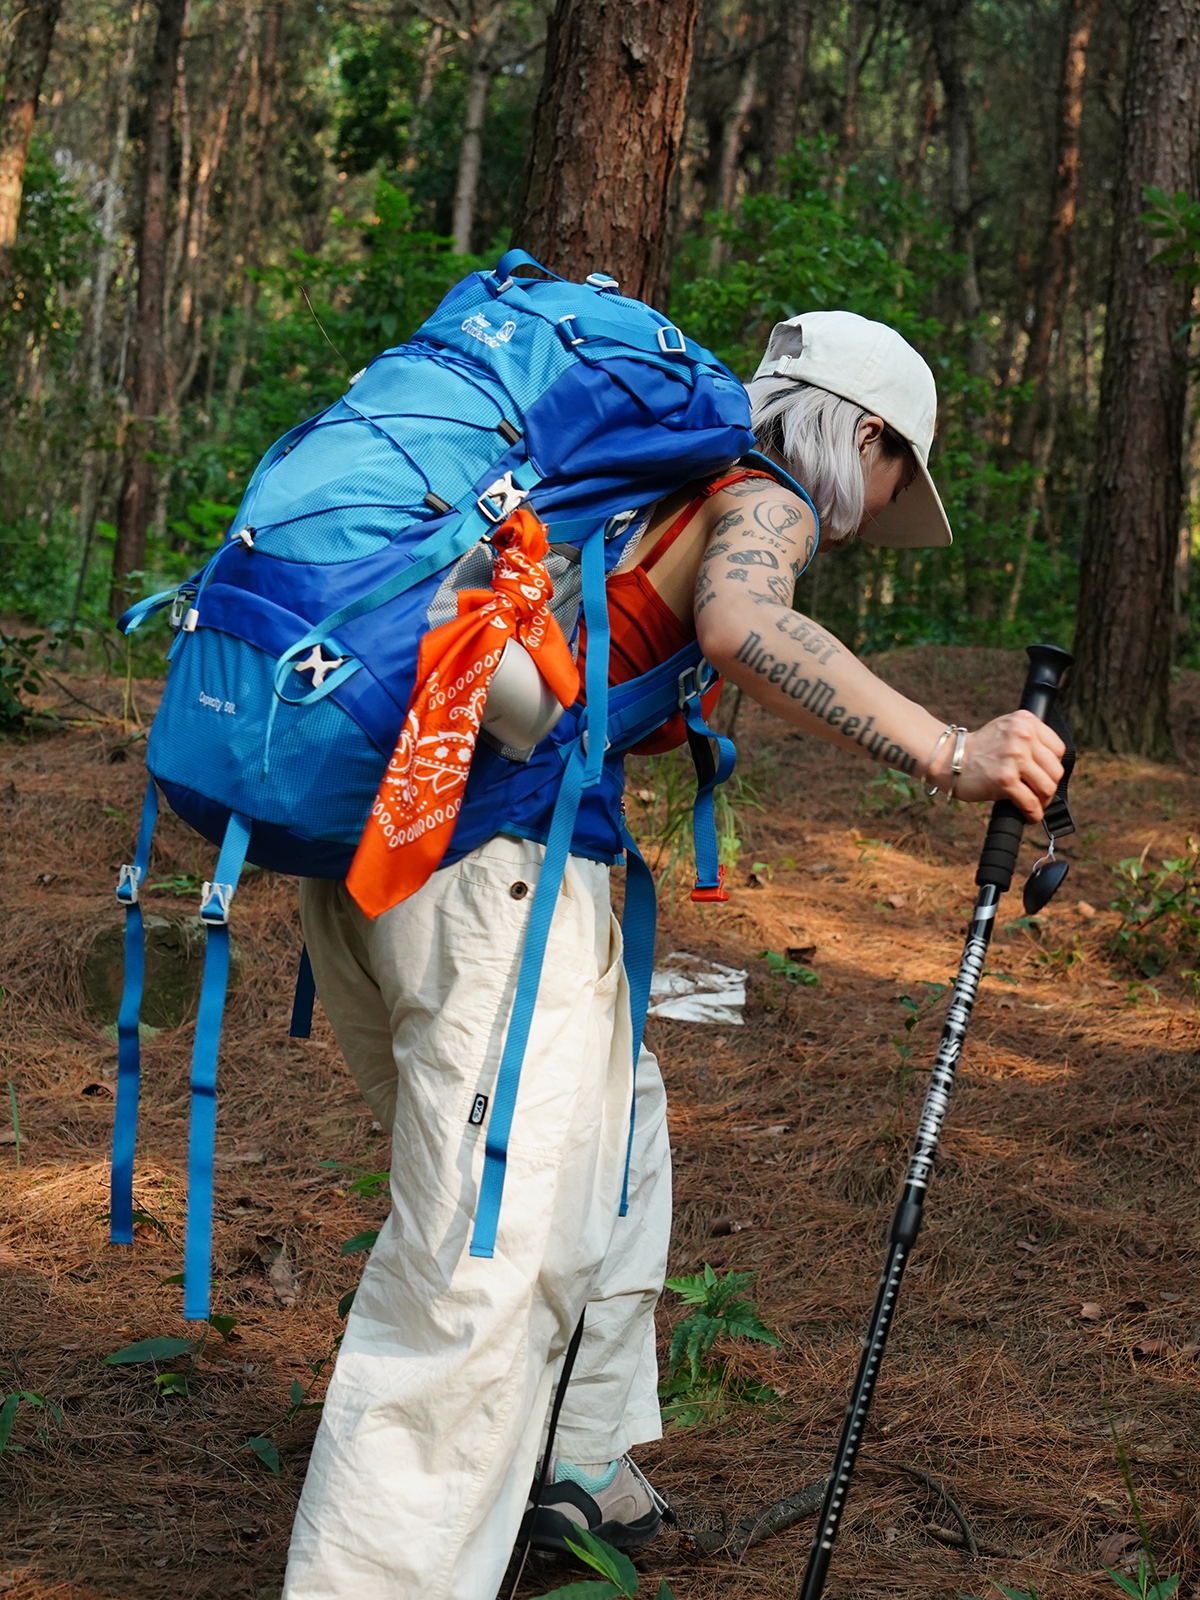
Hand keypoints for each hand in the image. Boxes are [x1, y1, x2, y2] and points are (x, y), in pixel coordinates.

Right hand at [928, 711, 1064, 821]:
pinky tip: (1029, 816)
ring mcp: (1014, 756)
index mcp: (1025, 721)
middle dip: (1049, 787)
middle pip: (1055, 770)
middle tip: (1039, 795)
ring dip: (1043, 802)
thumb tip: (1051, 769)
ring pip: (1047, 787)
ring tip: (1034, 806)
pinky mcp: (1005, 778)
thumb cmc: (979, 749)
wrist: (949, 758)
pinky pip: (1030, 802)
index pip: (1059, 749)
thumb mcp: (1007, 730)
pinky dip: (1033, 814)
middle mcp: (1022, 735)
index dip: (1052, 767)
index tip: (1043, 776)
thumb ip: (1030, 740)